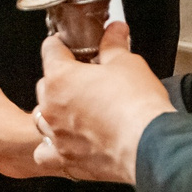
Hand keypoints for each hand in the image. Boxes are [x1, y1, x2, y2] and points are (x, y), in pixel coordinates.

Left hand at [33, 20, 175, 184]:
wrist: (148, 146)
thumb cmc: (137, 106)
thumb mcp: (128, 63)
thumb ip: (114, 45)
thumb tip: (115, 32)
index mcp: (61, 77)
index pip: (50, 50)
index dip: (61, 45)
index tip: (68, 46)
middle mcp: (52, 107)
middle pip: (45, 84)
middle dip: (61, 79)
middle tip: (84, 79)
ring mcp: (56, 134)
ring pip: (42, 117)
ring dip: (55, 111)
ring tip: (77, 110)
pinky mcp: (66, 159)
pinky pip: (45, 152)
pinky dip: (52, 146)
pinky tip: (66, 141)